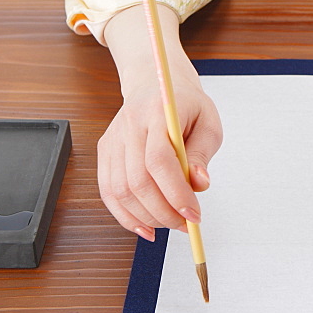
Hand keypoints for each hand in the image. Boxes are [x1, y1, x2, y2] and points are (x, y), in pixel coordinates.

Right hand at [97, 6, 222, 239]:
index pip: (159, 160)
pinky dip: (126, 216)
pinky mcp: (104, 153)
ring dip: (146, 217)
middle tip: (185, 224)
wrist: (155, 85)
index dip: (176, 193)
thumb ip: (203, 153)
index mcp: (156, 113)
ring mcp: (112, 140)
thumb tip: (200, 184)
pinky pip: (108, 192)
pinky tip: (146, 227)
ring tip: (170, 223)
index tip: (194, 214)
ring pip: (120, 191)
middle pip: (137, 181)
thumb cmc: (186, 105)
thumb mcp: (208, 122)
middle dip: (163, 211)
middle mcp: (128, 126)